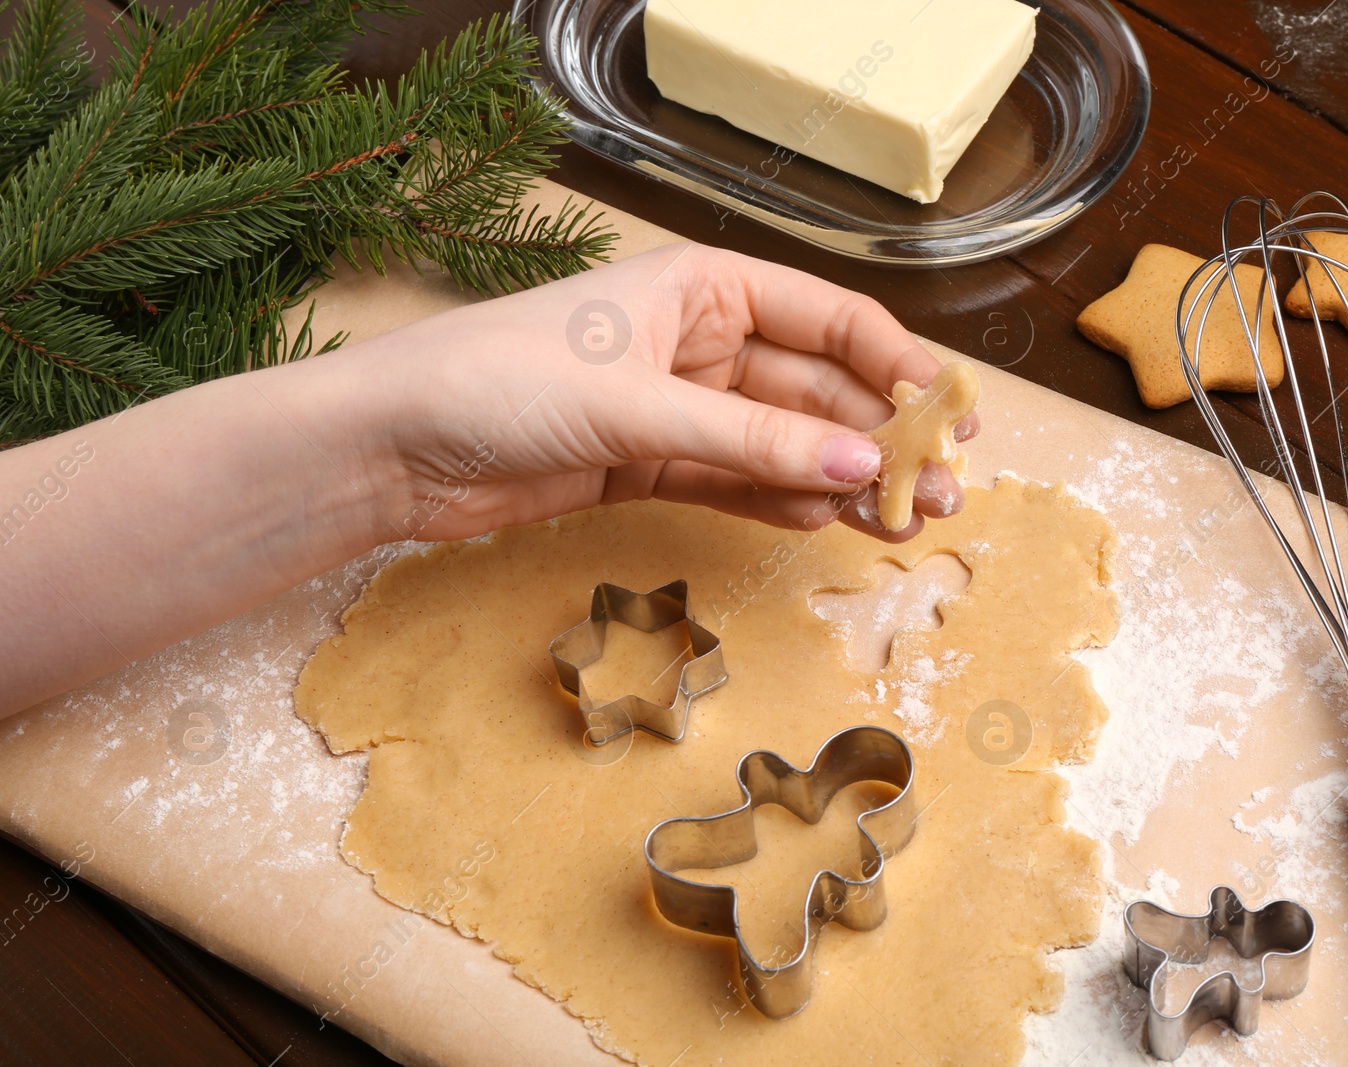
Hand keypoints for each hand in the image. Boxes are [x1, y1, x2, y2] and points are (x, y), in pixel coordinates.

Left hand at [359, 243, 976, 542]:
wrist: (390, 447)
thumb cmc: (500, 382)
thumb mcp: (639, 405)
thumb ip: (755, 439)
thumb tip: (866, 465)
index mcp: (699, 286)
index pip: (826, 319)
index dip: (896, 364)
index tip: (949, 415)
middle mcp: (695, 340)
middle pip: (814, 388)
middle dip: (879, 438)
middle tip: (941, 491)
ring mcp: (673, 406)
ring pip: (781, 442)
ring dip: (840, 480)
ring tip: (902, 522)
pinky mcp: (647, 464)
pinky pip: (735, 481)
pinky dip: (780, 501)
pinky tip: (828, 524)